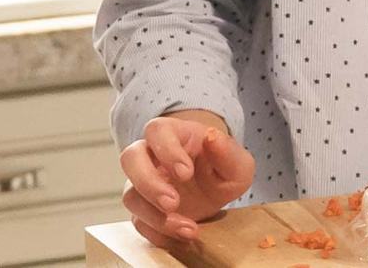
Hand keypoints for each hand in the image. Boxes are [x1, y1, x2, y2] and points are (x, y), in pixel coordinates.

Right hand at [118, 111, 255, 246]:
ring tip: (187, 228)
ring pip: (130, 195)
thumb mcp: (237, 163)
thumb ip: (228, 151)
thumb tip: (212, 137)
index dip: (166, 151)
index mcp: (174, 134)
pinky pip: (138, 222)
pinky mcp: (142, 209)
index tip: (186, 173)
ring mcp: (142, 183)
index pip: (157, 131)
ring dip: (155, 215)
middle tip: (173, 203)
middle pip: (130, 159)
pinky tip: (181, 237)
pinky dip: (158, 233)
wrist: (216, 190)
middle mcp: (151, 156)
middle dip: (149, 184)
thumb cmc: (224, 168)